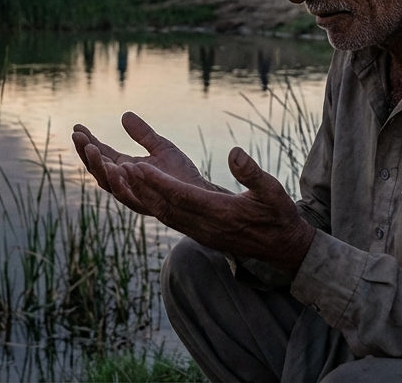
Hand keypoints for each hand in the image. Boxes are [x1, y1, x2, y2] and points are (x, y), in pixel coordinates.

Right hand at [72, 112, 220, 215]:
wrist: (200, 193)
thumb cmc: (180, 172)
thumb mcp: (161, 146)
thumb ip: (143, 134)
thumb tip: (124, 115)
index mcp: (125, 169)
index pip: (101, 154)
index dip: (88, 141)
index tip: (77, 126)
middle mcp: (125, 183)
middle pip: (98, 169)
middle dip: (86, 152)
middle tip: (77, 135)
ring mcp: (133, 194)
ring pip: (108, 183)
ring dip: (98, 166)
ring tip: (91, 148)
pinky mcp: (144, 204)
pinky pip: (127, 195)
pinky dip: (120, 182)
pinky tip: (116, 166)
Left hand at [112, 146, 314, 273]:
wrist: (282, 248)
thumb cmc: (279, 216)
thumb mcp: (273, 191)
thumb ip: (252, 173)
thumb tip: (234, 152)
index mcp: (221, 214)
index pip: (181, 197)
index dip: (157, 182)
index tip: (137, 166)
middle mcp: (205, 226)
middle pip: (165, 206)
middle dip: (141, 188)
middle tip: (118, 167)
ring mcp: (200, 233)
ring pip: (164, 214)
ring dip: (142, 196)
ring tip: (124, 176)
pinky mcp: (198, 234)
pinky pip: (170, 219)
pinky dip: (153, 204)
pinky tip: (143, 192)